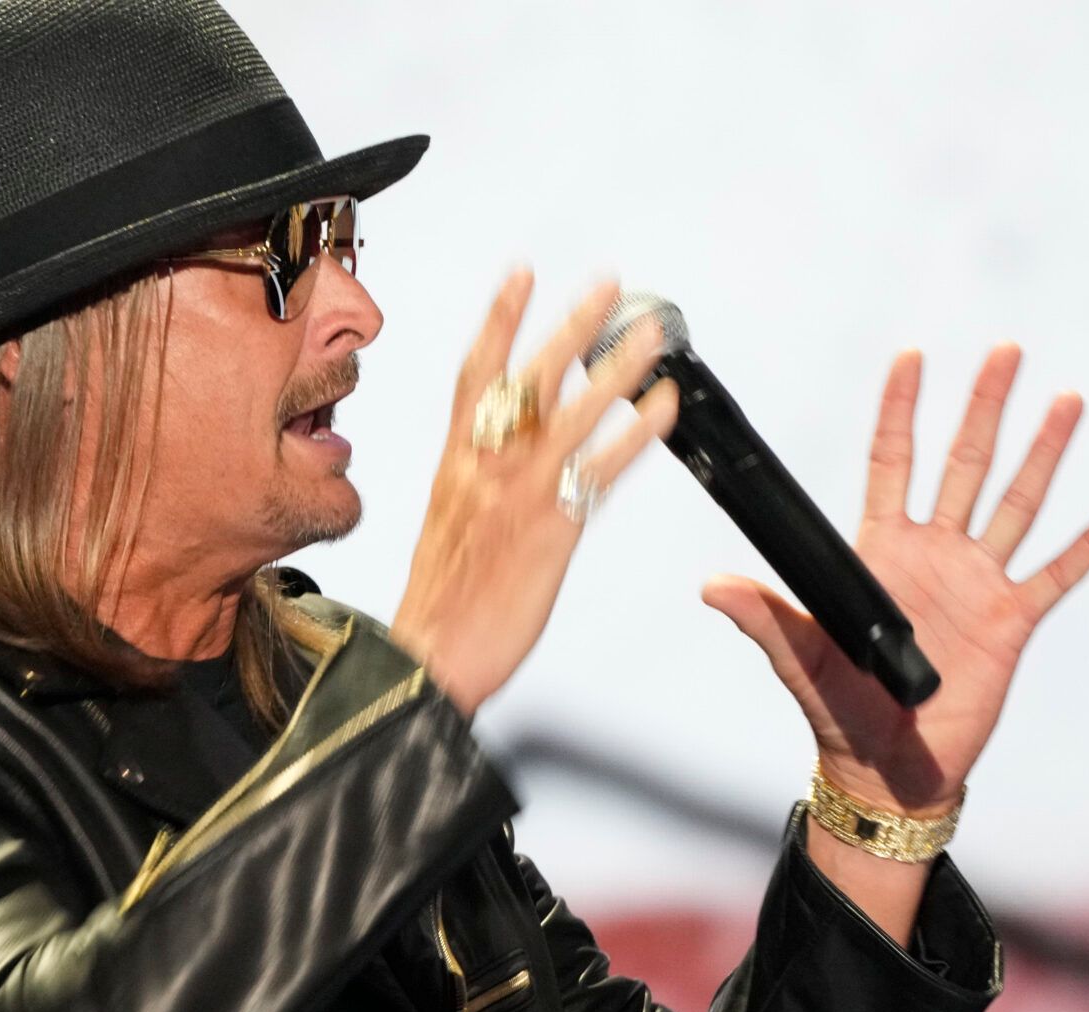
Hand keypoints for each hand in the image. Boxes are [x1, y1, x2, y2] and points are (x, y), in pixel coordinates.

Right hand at [392, 270, 680, 716]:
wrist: (426, 658)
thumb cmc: (438, 607)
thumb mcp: (447, 527)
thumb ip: (478, 484)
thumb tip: (503, 462)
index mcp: (455, 466)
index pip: (475, 375)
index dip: (499, 321)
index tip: (521, 276)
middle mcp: (485, 469)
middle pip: (529, 377)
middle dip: (569, 324)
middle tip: (606, 285)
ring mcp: (519, 494)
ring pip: (572, 413)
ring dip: (617, 367)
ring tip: (652, 335)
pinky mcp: (551, 527)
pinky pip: (601, 469)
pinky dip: (636, 435)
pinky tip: (662, 408)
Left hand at [702, 343, 1088, 814]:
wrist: (887, 768)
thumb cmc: (836, 710)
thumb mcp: (797, 659)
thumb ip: (762, 617)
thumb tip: (711, 585)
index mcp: (880, 552)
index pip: (893, 463)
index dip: (901, 411)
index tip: (913, 356)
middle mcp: (933, 554)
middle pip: (964, 464)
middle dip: (983, 407)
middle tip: (1006, 349)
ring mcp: (976, 584)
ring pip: (1016, 504)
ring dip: (1043, 453)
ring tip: (1066, 400)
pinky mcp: (1011, 623)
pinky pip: (1056, 575)